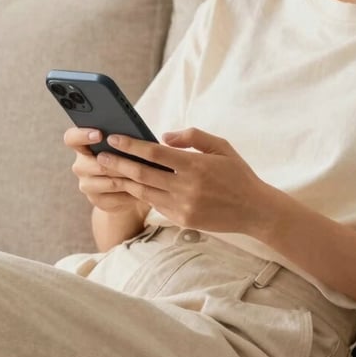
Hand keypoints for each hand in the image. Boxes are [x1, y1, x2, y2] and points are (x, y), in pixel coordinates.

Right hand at [63, 127, 148, 215]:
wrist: (127, 190)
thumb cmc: (127, 160)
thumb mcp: (124, 148)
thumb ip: (123, 140)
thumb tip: (136, 136)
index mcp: (82, 147)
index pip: (71, 138)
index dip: (82, 135)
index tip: (99, 134)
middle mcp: (80, 166)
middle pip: (93, 164)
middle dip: (116, 162)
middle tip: (133, 160)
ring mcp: (87, 185)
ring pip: (108, 182)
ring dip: (127, 178)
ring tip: (145, 174)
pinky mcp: (97, 201)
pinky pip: (116, 197)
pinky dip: (131, 193)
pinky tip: (143, 188)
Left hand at [95, 127, 274, 233]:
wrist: (254, 211)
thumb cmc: (238, 174)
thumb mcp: (221, 147)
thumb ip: (192, 137)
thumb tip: (163, 137)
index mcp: (195, 166)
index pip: (154, 154)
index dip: (131, 146)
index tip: (114, 138)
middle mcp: (186, 187)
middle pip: (142, 174)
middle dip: (118, 164)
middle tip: (100, 156)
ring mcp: (183, 206)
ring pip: (145, 192)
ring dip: (125, 181)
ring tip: (110, 171)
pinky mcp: (183, 220)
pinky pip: (157, 205)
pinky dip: (143, 195)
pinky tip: (133, 186)